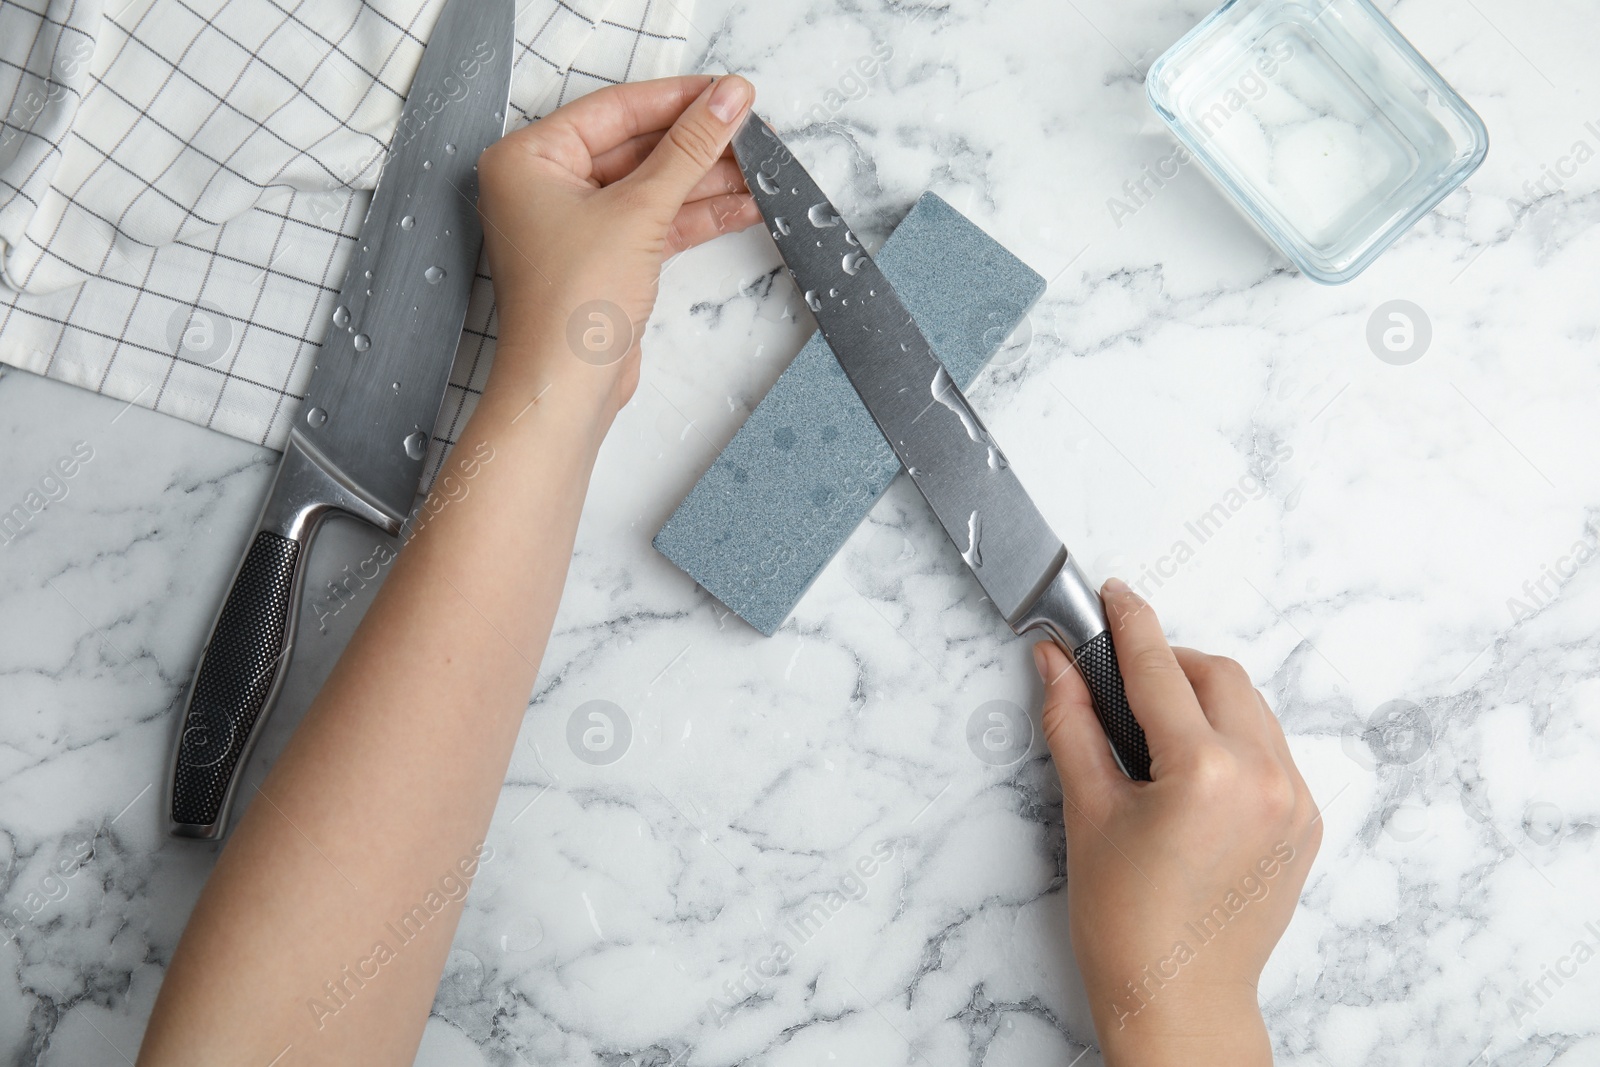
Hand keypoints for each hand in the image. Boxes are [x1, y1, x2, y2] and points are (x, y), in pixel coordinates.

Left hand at [475, 75, 759, 421]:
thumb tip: (727, 99)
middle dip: (698, 143)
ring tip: (760, 167)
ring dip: (707, 181)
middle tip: (751, 128)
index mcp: (530, 159)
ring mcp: (577, 225)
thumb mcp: (639, 210)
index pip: (615, 110)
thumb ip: (689, 150)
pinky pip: (656, 222)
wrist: (567, 389)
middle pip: (637, 147)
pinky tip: (743, 205)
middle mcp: (546, 187)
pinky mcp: (605, 259)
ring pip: (652, 187)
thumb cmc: (570, 305)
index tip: (727, 91)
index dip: (678, 99)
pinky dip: (697, 216)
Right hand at [1035, 578, 1320, 1065]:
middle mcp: (1265, 778)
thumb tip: (1056, 665)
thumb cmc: (1128, 926)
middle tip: (1122, 675)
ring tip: (1154, 725)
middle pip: (1219, 674)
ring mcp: (1294, 801)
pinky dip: (1233, 736)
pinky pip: (1272, 748)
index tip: (1114, 595)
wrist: (1179, 1000)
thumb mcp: (1087, 811)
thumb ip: (1072, 723)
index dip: (1130, 623)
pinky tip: (1191, 765)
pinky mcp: (1305, 822)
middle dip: (1170, 661)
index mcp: (1207, 772)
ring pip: (1251, 707)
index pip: (1161, 668)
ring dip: (1204, 696)